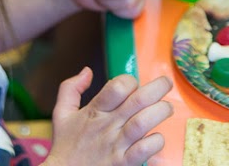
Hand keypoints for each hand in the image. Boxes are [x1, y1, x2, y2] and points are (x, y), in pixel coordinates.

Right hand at [46, 69, 172, 165]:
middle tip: (165, 83)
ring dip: (160, 112)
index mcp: (94, 110)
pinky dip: (155, 142)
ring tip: (167, 108)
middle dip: (157, 88)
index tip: (134, 84)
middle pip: (137, 101)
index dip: (129, 81)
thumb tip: (87, 71)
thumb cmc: (66, 146)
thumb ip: (71, 88)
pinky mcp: (123, 164)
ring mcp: (116, 146)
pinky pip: (144, 151)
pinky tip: (157, 138)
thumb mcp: (61, 113)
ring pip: (143, 123)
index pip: (117, 87)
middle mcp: (107, 126)